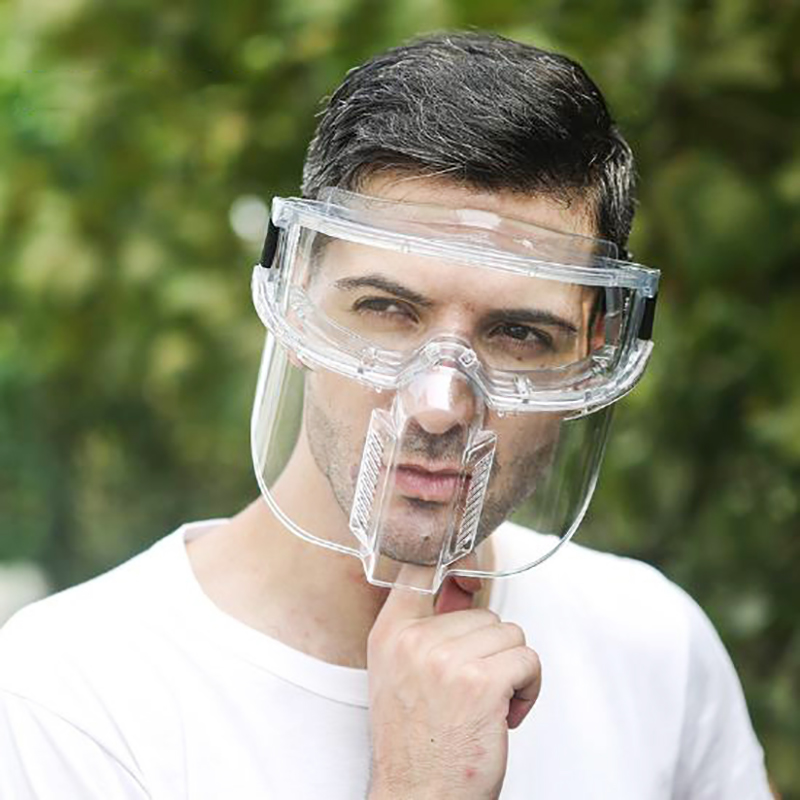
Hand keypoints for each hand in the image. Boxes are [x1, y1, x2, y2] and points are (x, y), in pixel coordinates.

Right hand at [367, 566, 541, 799]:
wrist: (418, 799)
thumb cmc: (416, 742)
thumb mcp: (404, 675)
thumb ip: (431, 626)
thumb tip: (464, 581)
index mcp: (389, 635)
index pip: (418, 571)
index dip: (451, 562)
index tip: (468, 568)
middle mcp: (413, 641)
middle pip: (483, 613)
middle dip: (490, 651)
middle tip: (473, 691)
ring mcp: (446, 660)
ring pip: (509, 635)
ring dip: (510, 670)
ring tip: (489, 704)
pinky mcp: (481, 682)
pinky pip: (527, 659)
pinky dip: (528, 688)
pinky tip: (506, 715)